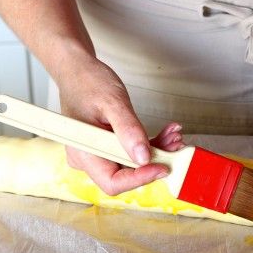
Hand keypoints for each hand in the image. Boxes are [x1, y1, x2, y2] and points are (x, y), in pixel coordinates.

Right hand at [59, 59, 183, 194]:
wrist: (78, 70)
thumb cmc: (87, 82)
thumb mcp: (113, 103)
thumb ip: (128, 130)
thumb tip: (143, 158)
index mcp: (83, 153)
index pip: (113, 182)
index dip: (139, 179)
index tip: (162, 167)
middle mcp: (88, 159)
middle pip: (125, 175)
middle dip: (153, 162)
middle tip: (175, 145)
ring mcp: (98, 154)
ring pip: (131, 165)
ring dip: (155, 153)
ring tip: (172, 136)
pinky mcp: (107, 148)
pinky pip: (130, 154)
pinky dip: (149, 145)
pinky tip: (164, 134)